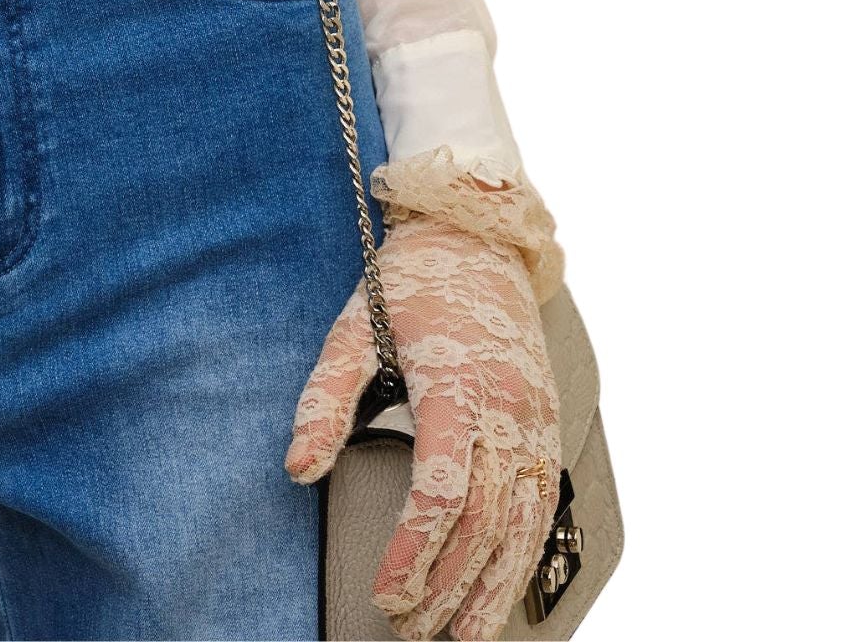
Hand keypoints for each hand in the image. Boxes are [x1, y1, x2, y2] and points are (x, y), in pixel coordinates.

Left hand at [286, 215, 560, 641]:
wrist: (477, 240)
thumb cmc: (408, 285)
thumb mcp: (351, 329)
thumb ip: (323, 399)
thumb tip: (296, 466)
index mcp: (456, 383)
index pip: (443, 487)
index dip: (416, 550)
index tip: (387, 591)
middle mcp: (507, 409)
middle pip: (485, 521)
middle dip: (447, 586)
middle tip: (409, 628)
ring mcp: (535, 422)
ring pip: (523, 526)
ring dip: (490, 591)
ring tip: (457, 638)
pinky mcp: (546, 429)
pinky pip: (543, 509)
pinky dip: (522, 560)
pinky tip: (499, 594)